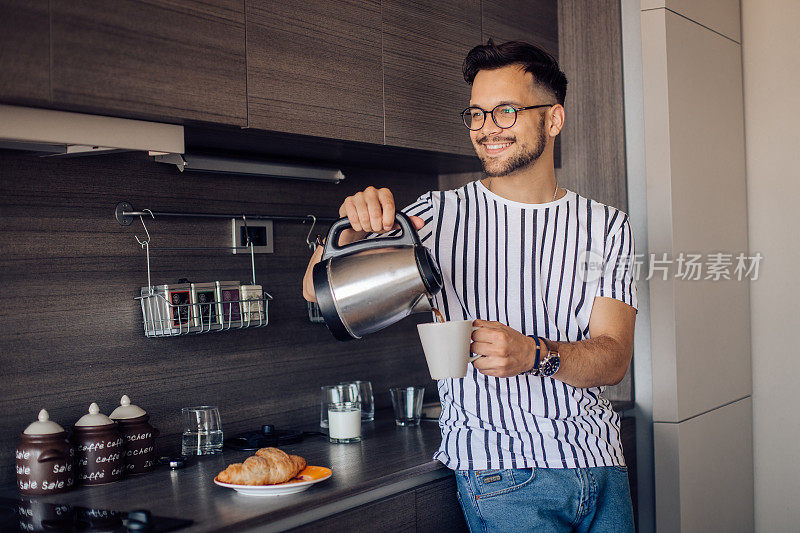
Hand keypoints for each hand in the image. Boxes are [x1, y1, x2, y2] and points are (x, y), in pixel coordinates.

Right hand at [301, 186, 424, 302]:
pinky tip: (359, 224)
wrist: (360, 222)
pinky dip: (356, 224)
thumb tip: (420, 223)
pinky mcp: (347, 202)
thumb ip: (406, 221)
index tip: (386, 225)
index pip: (388, 205)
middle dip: (376, 224)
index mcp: (385, 194)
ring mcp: (358, 196)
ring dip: (366, 225)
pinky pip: (352, 216)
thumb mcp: (392, 221)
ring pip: (363, 215)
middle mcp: (371, 191)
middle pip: (375, 211)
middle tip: (376, 227)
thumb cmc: (377, 219)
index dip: (387, 219)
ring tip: (368, 226)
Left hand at [470, 320, 537, 377]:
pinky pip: (482, 371)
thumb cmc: (515, 340)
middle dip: (476, 346)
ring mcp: (499, 363)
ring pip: (475, 362)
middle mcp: (500, 350)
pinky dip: (484, 366)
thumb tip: (471, 326)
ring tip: (485, 354)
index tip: (478, 336)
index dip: (475, 335)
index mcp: (500, 336)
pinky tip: (491, 361)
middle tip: (482, 345)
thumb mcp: (502, 327)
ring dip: (478, 358)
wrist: (530, 354)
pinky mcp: (499, 373)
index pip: (475, 335)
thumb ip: (485, 325)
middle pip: (474, 348)